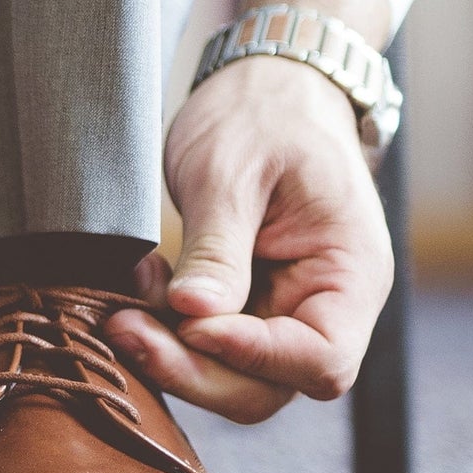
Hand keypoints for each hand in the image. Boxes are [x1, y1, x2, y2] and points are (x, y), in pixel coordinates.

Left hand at [104, 0, 394, 423]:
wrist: (266, 86)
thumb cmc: (264, 115)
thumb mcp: (233, 172)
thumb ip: (218, 248)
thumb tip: (194, 315)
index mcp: (350, 276)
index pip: (318, 358)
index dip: (250, 356)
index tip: (187, 322)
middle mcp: (326, 307)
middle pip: (265, 386)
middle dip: (191, 368)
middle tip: (122, 327)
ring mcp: (284, 312)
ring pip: (228, 376)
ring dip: (169, 352)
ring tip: (125, 301)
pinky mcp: (244, 308)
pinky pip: (205, 345)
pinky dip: (165, 329)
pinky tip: (139, 286)